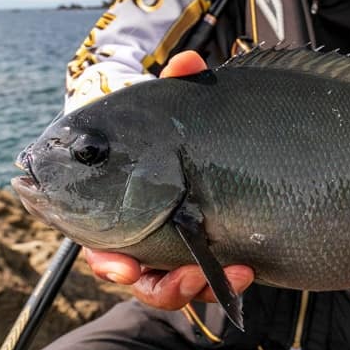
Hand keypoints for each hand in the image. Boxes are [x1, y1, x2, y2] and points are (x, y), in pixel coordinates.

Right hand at [84, 50, 254, 308]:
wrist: (207, 141)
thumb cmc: (174, 128)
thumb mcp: (176, 109)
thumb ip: (179, 88)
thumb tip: (190, 62)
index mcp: (119, 209)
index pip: (103, 248)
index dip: (111, 263)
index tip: (126, 266)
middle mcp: (140, 238)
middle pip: (140, 279)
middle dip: (161, 284)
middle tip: (184, 277)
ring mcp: (173, 249)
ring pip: (174, 286)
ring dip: (195, 287)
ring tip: (231, 273)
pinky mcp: (205, 255)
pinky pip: (207, 281)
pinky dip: (222, 281)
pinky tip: (247, 269)